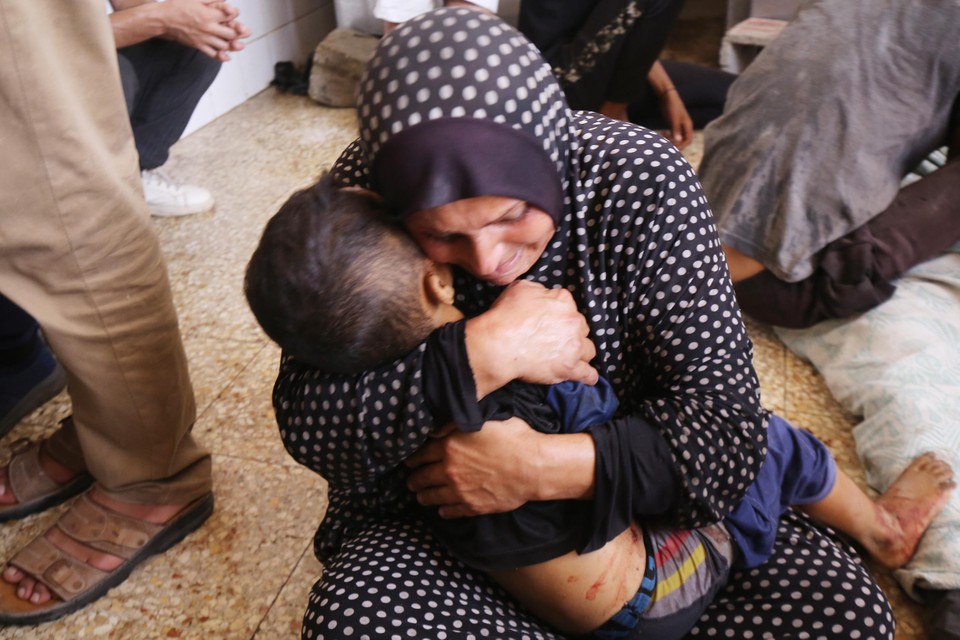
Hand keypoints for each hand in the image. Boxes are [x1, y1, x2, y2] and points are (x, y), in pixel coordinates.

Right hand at [161, 0, 249, 60]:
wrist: (162, 19)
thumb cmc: (176, 6)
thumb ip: (211, 0)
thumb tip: (224, 0)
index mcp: (209, 14)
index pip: (230, 15)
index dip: (234, 13)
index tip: (233, 12)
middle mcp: (208, 28)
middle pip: (231, 33)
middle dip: (240, 32)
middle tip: (245, 31)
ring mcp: (204, 38)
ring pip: (225, 45)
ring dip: (234, 45)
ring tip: (239, 44)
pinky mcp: (198, 46)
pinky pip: (213, 54)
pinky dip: (222, 56)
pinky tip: (227, 55)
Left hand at [405, 418, 541, 517]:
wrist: (533, 466)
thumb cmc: (513, 438)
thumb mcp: (483, 420)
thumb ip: (456, 423)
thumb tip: (437, 428)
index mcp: (449, 446)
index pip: (420, 454)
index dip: (412, 459)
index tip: (408, 462)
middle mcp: (449, 470)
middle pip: (422, 478)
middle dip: (414, 480)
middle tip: (410, 482)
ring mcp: (460, 491)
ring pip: (433, 497)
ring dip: (424, 497)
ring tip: (421, 497)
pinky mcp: (473, 506)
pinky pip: (451, 511)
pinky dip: (444, 511)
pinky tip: (442, 510)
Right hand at [466, 281, 598, 396]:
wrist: (500, 344)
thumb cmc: (506, 316)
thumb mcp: (520, 288)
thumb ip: (539, 290)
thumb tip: (544, 294)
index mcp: (563, 301)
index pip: (568, 304)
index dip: (559, 312)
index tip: (551, 319)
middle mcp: (573, 322)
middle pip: (580, 327)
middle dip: (571, 332)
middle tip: (557, 338)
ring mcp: (574, 346)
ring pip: (588, 349)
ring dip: (581, 352)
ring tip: (572, 357)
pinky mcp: (570, 367)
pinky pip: (587, 373)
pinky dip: (588, 375)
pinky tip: (588, 377)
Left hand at [658, 89, 693, 149]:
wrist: (667, 97)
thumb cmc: (672, 106)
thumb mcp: (674, 118)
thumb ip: (676, 129)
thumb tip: (678, 141)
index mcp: (688, 125)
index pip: (688, 140)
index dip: (682, 145)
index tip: (673, 147)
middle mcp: (684, 127)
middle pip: (682, 140)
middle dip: (675, 143)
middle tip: (666, 143)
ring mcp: (679, 126)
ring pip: (677, 138)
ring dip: (671, 140)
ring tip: (663, 137)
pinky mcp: (673, 125)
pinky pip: (672, 134)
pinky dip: (668, 136)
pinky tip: (662, 134)